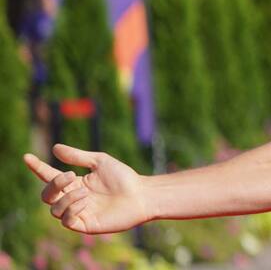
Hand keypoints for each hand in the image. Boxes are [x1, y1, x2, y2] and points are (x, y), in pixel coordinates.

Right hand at [24, 144, 149, 232]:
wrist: (141, 194)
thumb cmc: (124, 177)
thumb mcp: (99, 162)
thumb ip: (78, 157)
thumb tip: (55, 148)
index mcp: (75, 183)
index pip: (50, 177)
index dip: (38, 168)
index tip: (27, 156)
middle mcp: (74, 198)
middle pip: (47, 195)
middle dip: (53, 185)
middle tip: (69, 176)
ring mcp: (79, 212)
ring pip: (54, 209)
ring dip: (66, 198)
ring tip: (84, 191)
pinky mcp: (85, 225)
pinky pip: (66, 221)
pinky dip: (71, 209)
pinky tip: (85, 201)